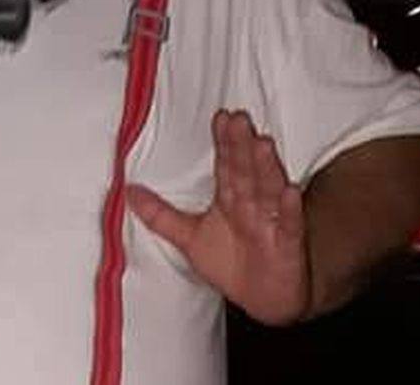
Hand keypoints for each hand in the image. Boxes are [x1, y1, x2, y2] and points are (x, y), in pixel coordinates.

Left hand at [127, 109, 308, 324]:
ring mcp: (272, 223)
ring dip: (266, 168)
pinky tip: (289, 191)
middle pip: (245, 171)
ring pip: (268, 191)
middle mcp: (252, 205)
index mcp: (230, 199)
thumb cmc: (230, 264)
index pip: (226, 165)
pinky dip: (290, 209)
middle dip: (241, 146)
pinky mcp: (288, 246)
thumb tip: (129, 191)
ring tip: (262, 143)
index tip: (221, 117)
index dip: (223, 142)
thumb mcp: (189, 239)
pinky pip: (290, 226)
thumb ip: (161, 216)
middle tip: (239, 119)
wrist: (265, 301)